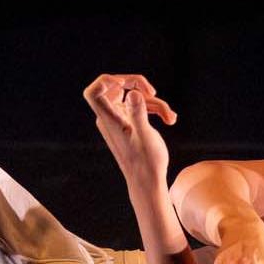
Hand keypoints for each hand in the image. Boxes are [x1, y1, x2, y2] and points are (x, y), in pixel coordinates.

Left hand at [82, 73, 177, 187]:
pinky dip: (155, 110)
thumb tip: (133, 94)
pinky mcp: (129, 124)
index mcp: (109, 119)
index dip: (107, 81)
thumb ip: (137, 113)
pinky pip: (139, 107)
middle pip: (116, 88)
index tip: (126, 84)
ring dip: (154, 103)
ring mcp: (119, 120)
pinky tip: (169, 119)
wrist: (148, 181)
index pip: (93, 92)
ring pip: (133, 98)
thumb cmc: (146, 162)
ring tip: (170, 117)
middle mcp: (110, 118)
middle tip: (153, 92)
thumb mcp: (145, 136)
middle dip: (138, 86)